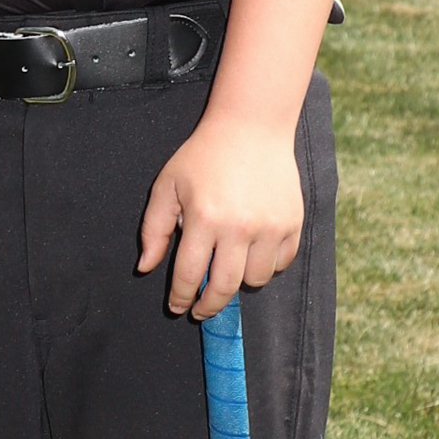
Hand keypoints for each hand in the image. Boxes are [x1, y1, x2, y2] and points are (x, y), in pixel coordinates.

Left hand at [138, 114, 302, 317]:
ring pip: (256, 280)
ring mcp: (270, 227)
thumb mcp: (167, 186)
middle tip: (202, 310)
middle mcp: (239, 227)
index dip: (181, 298)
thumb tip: (145, 268)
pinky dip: (266, 267)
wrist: (251, 128)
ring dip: (239, 283)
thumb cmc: (203, 157)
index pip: (189, 275)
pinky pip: (281, 263)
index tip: (178, 307)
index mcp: (203, 218)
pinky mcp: (293, 224)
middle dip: (210, 306)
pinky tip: (252, 255)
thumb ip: (153, 229)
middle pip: (225, 287)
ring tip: (227, 271)